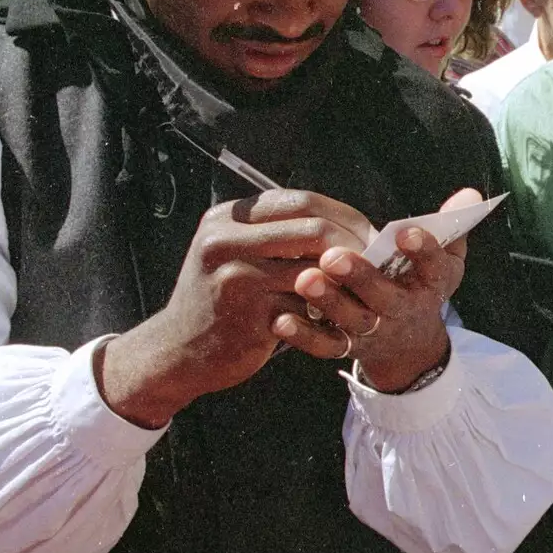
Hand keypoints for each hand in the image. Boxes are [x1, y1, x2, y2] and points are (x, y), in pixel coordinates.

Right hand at [99, 190, 376, 425]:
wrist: (177, 351)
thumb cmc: (220, 300)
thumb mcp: (233, 253)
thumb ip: (275, 235)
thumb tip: (344, 225)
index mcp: (228, 217)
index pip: (302, 201)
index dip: (344, 216)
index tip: (368, 234)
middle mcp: (226, 240)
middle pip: (314, 229)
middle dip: (353, 246)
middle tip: (375, 265)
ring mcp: (236, 276)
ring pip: (316, 270)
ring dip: (346, 284)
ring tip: (364, 293)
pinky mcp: (249, 313)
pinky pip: (307, 309)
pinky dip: (328, 317)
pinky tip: (340, 324)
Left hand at [281, 187, 479, 391]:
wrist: (409, 347)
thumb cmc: (420, 287)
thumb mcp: (445, 260)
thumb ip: (452, 226)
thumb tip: (471, 192)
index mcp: (430, 285)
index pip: (433, 266)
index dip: (422, 249)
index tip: (404, 231)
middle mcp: (402, 310)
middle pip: (382, 296)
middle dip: (359, 276)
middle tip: (334, 256)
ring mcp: (373, 331)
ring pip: (349, 319)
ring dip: (327, 301)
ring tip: (305, 280)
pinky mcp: (346, 347)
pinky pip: (324, 345)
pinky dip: (302, 336)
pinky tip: (280, 319)